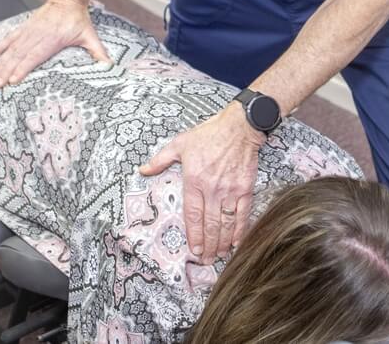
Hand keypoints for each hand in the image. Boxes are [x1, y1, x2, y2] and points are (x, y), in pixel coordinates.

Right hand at [0, 0, 107, 87]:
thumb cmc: (78, 19)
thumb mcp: (90, 35)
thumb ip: (98, 52)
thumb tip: (110, 67)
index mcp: (52, 39)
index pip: (35, 56)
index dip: (23, 68)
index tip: (13, 80)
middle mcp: (37, 35)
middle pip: (19, 55)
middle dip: (7, 70)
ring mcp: (29, 31)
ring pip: (12, 49)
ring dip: (1, 63)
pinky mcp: (24, 28)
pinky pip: (9, 39)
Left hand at [139, 104, 263, 261]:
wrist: (239, 128)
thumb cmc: (209, 135)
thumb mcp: (179, 144)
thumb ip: (160, 160)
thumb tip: (143, 170)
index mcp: (194, 180)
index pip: (192, 215)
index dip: (193, 235)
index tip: (193, 250)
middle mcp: (212, 189)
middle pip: (209, 225)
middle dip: (208, 246)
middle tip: (206, 260)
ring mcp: (230, 191)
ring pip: (225, 223)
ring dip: (222, 242)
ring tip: (219, 255)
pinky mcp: (245, 190)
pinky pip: (243, 215)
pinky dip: (240, 230)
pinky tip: (237, 242)